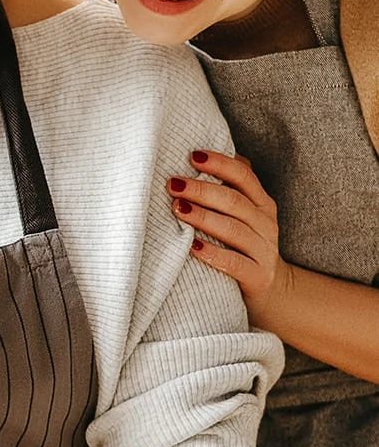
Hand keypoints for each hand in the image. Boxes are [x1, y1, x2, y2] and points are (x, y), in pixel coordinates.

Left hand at [169, 149, 292, 320]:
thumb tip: (200, 157)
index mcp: (261, 204)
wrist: (273, 291)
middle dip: (202, 190)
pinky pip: (235, 263)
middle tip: (173, 184)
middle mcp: (265, 224)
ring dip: (204, 217)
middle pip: (234, 201)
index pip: (244, 176)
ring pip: (234, 230)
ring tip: (178, 209)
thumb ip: (230, 189)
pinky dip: (213, 254)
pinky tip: (193, 247)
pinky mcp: (258, 277)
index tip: (192, 155)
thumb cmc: (244, 246)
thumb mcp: (244, 215)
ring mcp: (264, 251)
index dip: (220, 164)